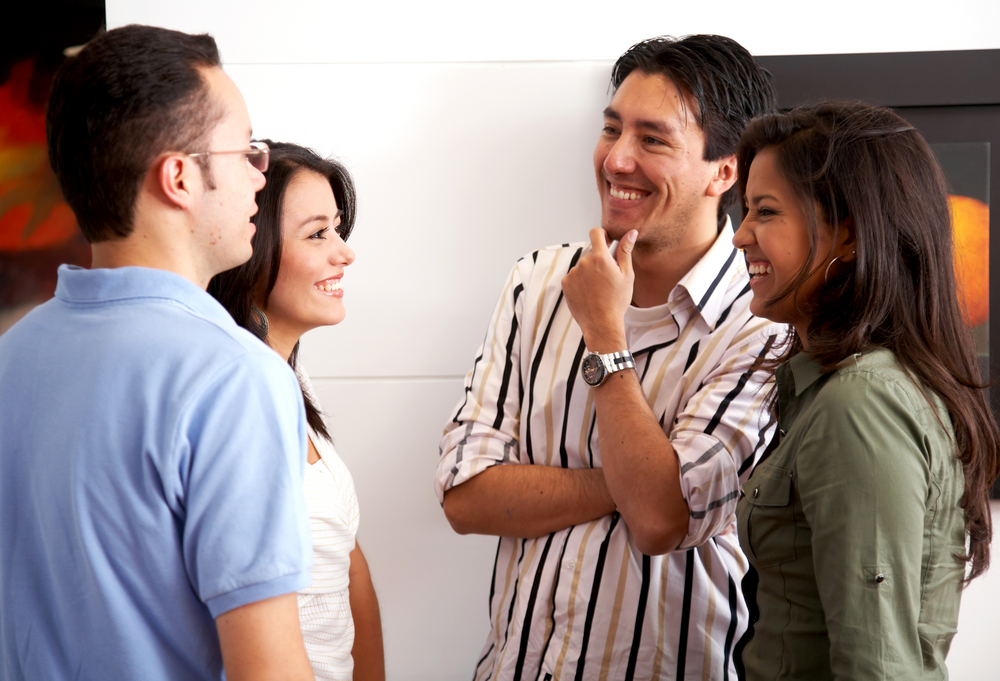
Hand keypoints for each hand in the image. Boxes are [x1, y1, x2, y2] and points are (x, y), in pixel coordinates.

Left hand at [561, 228, 636, 351]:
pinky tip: (589, 293)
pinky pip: (574, 277)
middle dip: (598, 260)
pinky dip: (580, 282)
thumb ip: (625, 251)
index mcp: (599, 257)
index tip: (607, 242)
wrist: (601, 323)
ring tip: (598, 289)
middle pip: (590, 253)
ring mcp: (572, 273)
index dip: (602, 235)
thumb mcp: (626, 275)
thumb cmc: (617, 301)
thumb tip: (631, 233)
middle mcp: (583, 262)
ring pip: (582, 266)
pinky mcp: (565, 284)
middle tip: (607, 277)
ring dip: (589, 272)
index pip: (595, 233)